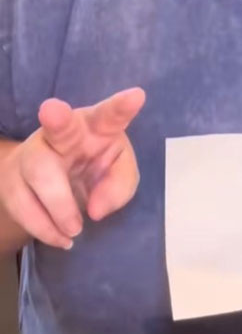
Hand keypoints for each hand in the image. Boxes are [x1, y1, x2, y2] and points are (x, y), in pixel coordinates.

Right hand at [0, 88, 144, 249]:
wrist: (50, 181)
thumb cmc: (93, 167)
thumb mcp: (118, 173)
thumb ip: (120, 185)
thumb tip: (95, 210)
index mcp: (97, 126)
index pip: (110, 115)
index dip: (121, 106)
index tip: (137, 96)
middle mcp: (63, 134)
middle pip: (59, 126)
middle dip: (56, 118)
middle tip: (52, 110)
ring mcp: (34, 154)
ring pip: (40, 174)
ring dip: (59, 208)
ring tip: (75, 229)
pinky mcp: (12, 180)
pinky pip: (23, 205)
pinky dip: (44, 227)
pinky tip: (60, 237)